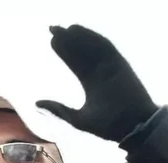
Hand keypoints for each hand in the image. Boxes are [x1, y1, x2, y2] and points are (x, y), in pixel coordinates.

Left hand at [35, 25, 157, 142]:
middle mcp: (101, 73)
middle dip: (69, 41)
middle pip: (83, 52)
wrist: (131, 128)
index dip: (65, 52)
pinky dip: (93, 39)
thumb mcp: (77, 119)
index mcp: (92, 84)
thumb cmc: (107, 127)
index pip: (76, 63)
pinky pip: (105, 48)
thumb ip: (58, 110)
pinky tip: (80, 32)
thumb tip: (36, 104)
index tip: (52, 41)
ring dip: (80, 37)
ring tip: (65, 28)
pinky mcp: (120, 64)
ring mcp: (111, 67)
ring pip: (93, 47)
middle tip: (54, 29)